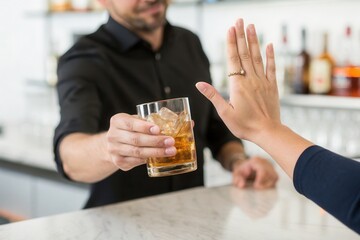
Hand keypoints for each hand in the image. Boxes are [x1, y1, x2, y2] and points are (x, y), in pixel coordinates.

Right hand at [106, 113, 175, 170]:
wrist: (115, 144)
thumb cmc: (131, 130)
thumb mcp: (135, 121)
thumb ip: (148, 122)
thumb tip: (171, 126)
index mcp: (117, 121)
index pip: (131, 124)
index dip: (144, 127)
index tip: (158, 129)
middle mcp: (113, 135)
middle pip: (136, 139)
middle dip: (155, 141)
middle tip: (171, 141)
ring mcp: (114, 150)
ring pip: (138, 152)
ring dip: (156, 152)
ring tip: (170, 151)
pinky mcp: (118, 161)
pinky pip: (136, 161)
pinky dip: (149, 159)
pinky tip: (160, 158)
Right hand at [195, 18, 280, 142]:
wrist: (267, 132)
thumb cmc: (244, 125)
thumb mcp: (224, 112)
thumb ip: (213, 96)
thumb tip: (199, 84)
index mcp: (238, 85)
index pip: (232, 59)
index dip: (231, 43)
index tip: (230, 29)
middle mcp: (251, 80)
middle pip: (244, 54)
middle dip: (241, 36)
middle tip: (240, 20)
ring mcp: (263, 82)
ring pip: (257, 57)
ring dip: (254, 41)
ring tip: (252, 26)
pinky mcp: (272, 86)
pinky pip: (272, 68)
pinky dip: (271, 56)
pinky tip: (269, 45)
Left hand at [232, 156, 277, 188]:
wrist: (244, 166)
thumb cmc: (241, 170)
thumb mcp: (237, 174)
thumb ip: (238, 179)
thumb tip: (241, 185)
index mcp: (256, 161)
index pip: (263, 171)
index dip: (261, 180)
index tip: (255, 186)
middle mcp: (265, 162)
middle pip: (271, 174)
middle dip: (265, 184)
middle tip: (257, 188)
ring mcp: (270, 166)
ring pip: (275, 177)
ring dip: (269, 185)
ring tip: (260, 187)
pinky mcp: (273, 171)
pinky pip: (275, 178)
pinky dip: (270, 184)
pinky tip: (264, 186)